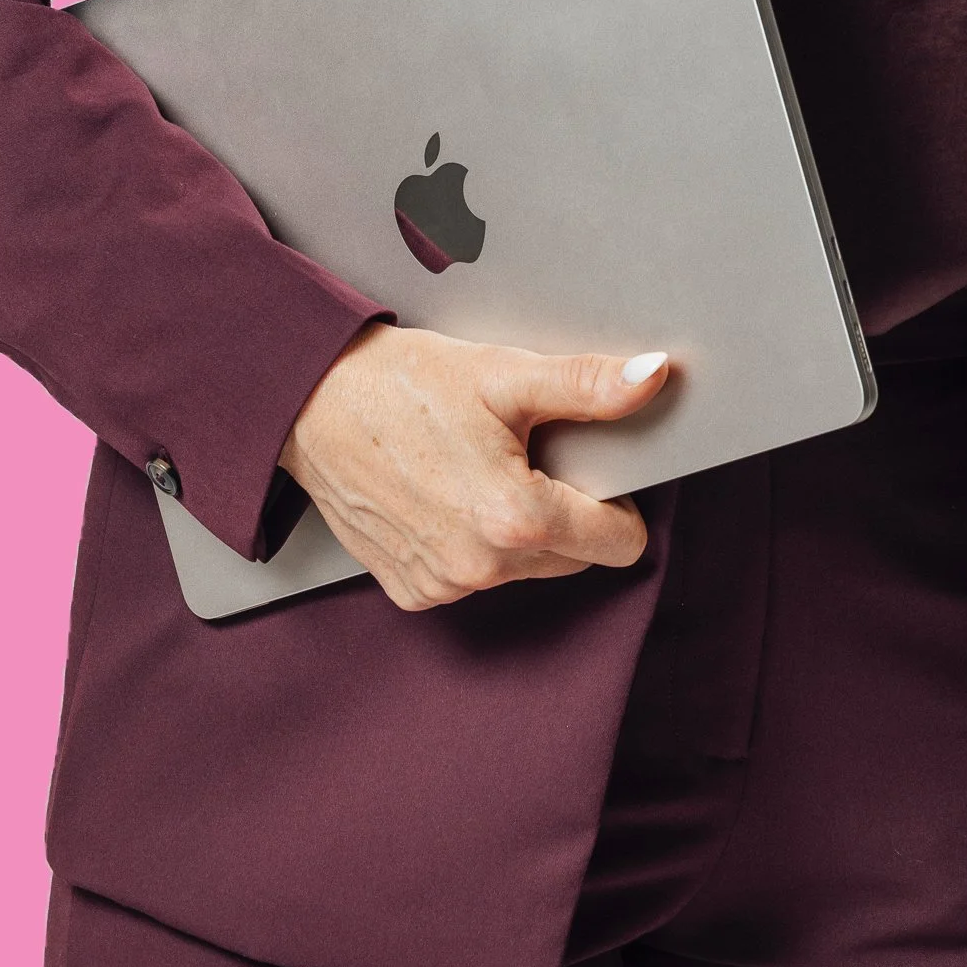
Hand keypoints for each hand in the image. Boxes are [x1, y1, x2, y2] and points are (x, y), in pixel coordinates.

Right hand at [278, 323, 670, 611]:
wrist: (312, 402)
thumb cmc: (405, 384)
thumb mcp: (506, 375)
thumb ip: (588, 385)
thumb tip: (654, 375)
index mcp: (515, 520)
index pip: (618, 544)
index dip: (615, 501)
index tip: (587, 467)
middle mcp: (480, 568)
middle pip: (572, 557)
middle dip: (564, 511)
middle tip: (524, 454)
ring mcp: (443, 586)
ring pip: (523, 568)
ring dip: (518, 529)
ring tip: (479, 467)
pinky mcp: (412, 591)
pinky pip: (473, 577)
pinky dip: (472, 543)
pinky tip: (446, 493)